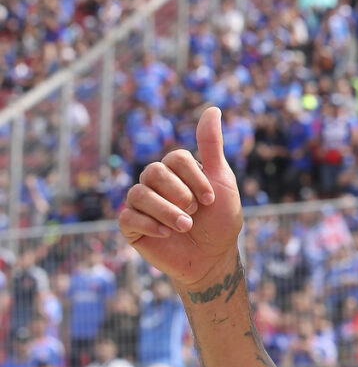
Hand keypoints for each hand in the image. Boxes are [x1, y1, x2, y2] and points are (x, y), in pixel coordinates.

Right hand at [118, 107, 242, 288]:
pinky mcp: (131, 226)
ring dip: (167, 212)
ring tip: (186, 226)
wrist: (214, 258)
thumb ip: (212, 146)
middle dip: (180, 194)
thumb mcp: (221, 180)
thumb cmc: (220, 219)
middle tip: (196, 211)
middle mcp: (155, 183)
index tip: (211, 199)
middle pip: (154, 172)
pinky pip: (128, 217)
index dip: (194, 178)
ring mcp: (141, 204)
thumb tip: (212, 108)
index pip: (175, 158)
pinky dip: (151, 225)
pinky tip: (168, 234)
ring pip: (139, 194)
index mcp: (176, 170)